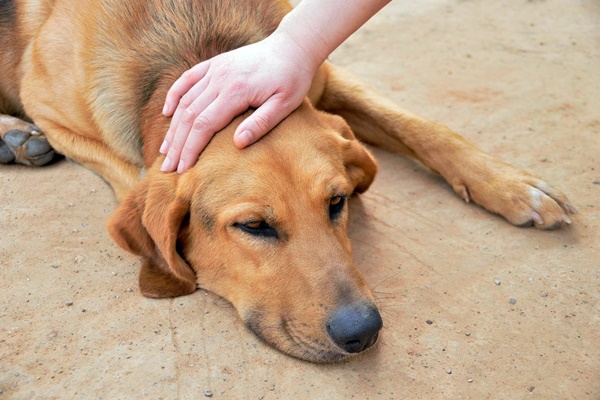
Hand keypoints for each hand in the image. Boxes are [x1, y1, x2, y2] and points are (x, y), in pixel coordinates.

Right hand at [160, 33, 317, 172]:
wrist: (292, 47)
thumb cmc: (292, 79)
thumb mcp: (285, 104)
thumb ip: (261, 123)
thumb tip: (238, 144)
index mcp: (236, 91)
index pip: (203, 124)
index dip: (190, 149)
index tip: (182, 170)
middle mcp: (220, 78)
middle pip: (189, 116)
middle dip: (177, 145)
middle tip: (167, 168)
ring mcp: (215, 69)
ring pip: (185, 101)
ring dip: (173, 127)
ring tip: (165, 151)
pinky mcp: (215, 64)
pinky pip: (187, 79)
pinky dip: (174, 96)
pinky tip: (167, 114)